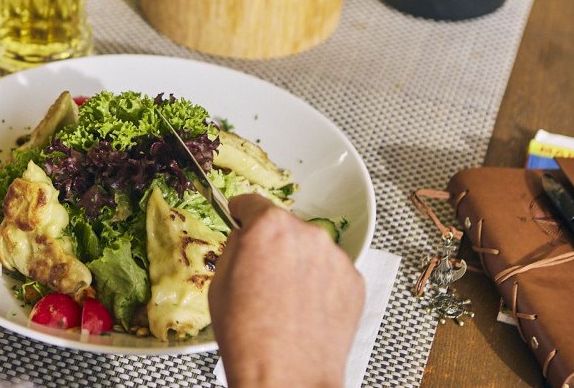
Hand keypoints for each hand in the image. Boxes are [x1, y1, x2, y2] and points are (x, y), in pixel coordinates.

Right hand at [209, 194, 363, 387]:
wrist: (287, 376)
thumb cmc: (249, 336)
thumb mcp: (219, 283)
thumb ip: (235, 248)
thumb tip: (244, 239)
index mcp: (269, 228)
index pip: (252, 202)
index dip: (242, 211)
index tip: (240, 214)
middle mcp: (308, 235)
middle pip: (284, 226)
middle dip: (272, 244)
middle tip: (261, 276)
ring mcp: (335, 258)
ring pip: (310, 249)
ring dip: (298, 263)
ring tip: (285, 300)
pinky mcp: (354, 282)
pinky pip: (331, 272)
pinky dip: (320, 284)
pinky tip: (305, 309)